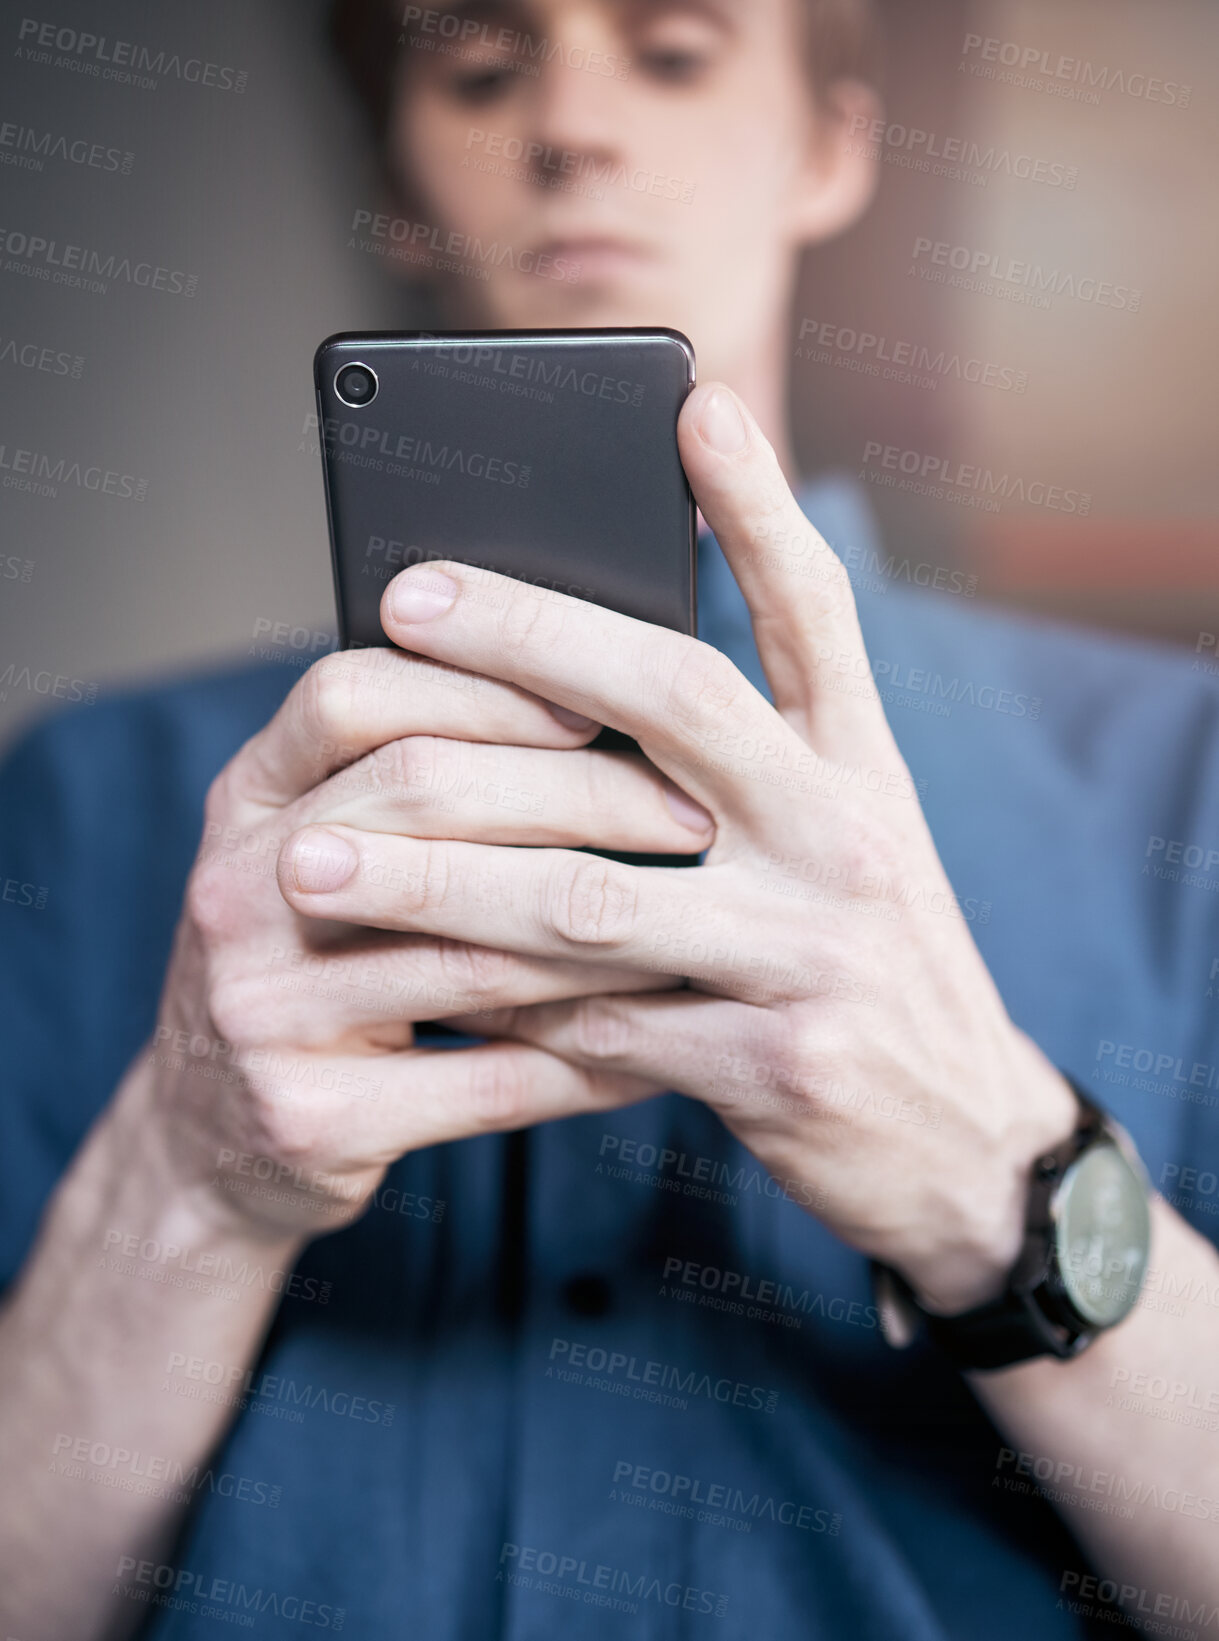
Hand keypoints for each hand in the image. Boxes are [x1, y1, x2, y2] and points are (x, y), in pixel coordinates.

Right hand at [138, 645, 708, 1240]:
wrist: (210, 1139)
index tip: (605, 700)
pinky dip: (595, 1062)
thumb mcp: (321, 856)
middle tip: (693, 815)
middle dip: (581, 794)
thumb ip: (409, 786)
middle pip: (419, 796)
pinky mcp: (311, 1118)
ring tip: (707, 917)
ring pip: (473, 951)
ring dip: (610, 934)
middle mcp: (235, 890)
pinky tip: (666, 1047)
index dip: (483, 684)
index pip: (352, 695)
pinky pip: (492, 1082)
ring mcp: (262, 1011)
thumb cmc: (312, 966)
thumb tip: (598, 704)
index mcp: (246, 800)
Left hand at [276, 382, 1077, 1310]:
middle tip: (407, 603)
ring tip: (314, 859)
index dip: (758, 509)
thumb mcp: (849, 846)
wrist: (966, 1138)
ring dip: (437, 878)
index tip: (690, 406)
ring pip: (591, 895)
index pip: (819, 615)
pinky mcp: (774, 1067)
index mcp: (863, 773)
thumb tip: (599, 694)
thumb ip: (755, 770)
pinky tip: (412, 996)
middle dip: (533, 641)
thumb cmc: (872, 964)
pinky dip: (498, 1013)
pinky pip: (598, 1028)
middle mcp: (846, 841)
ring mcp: (813, 954)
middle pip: (680, 706)